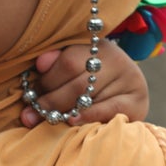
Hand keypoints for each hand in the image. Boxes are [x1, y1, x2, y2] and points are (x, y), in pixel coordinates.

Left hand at [20, 38, 147, 126]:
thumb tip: (40, 64)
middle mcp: (116, 58)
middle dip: (50, 100)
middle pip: (77, 83)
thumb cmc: (91, 78)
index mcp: (96, 45)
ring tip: (45, 119)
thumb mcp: (74, 64)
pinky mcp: (137, 102)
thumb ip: (56, 63)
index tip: (29, 93)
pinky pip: (109, 110)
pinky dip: (88, 116)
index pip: (68, 61)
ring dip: (63, 112)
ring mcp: (129, 79)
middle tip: (30, 114)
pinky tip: (72, 121)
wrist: (128, 90)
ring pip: (90, 98)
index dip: (46, 79)